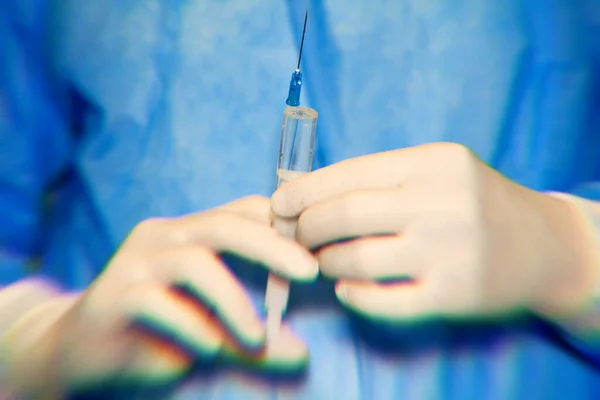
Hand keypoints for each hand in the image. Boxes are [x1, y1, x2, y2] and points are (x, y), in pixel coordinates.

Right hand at [2, 196, 317, 396]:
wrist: (81, 352)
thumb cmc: (155, 333)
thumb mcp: (212, 332)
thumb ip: (253, 341)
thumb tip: (304, 355)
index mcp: (190, 232)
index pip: (243, 212)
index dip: (284, 226)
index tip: (318, 252)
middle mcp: (163, 236)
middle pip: (224, 226)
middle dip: (272, 247)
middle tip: (310, 274)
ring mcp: (136, 262)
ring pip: (194, 261)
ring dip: (233, 300)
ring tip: (257, 337)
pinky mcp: (114, 294)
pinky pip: (160, 303)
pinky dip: (193, 327)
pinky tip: (210, 349)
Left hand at [272, 143, 596, 322]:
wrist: (544, 244)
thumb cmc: (476, 202)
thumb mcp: (438, 170)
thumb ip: (383, 178)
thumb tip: (311, 194)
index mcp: (431, 163)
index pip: (349, 174)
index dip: (304, 191)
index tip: (279, 205)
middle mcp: (439, 203)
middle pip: (344, 215)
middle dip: (306, 228)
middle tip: (296, 237)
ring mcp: (447, 252)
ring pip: (357, 260)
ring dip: (327, 263)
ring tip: (324, 262)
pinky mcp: (453, 295)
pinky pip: (384, 301)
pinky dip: (355, 297)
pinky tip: (347, 290)